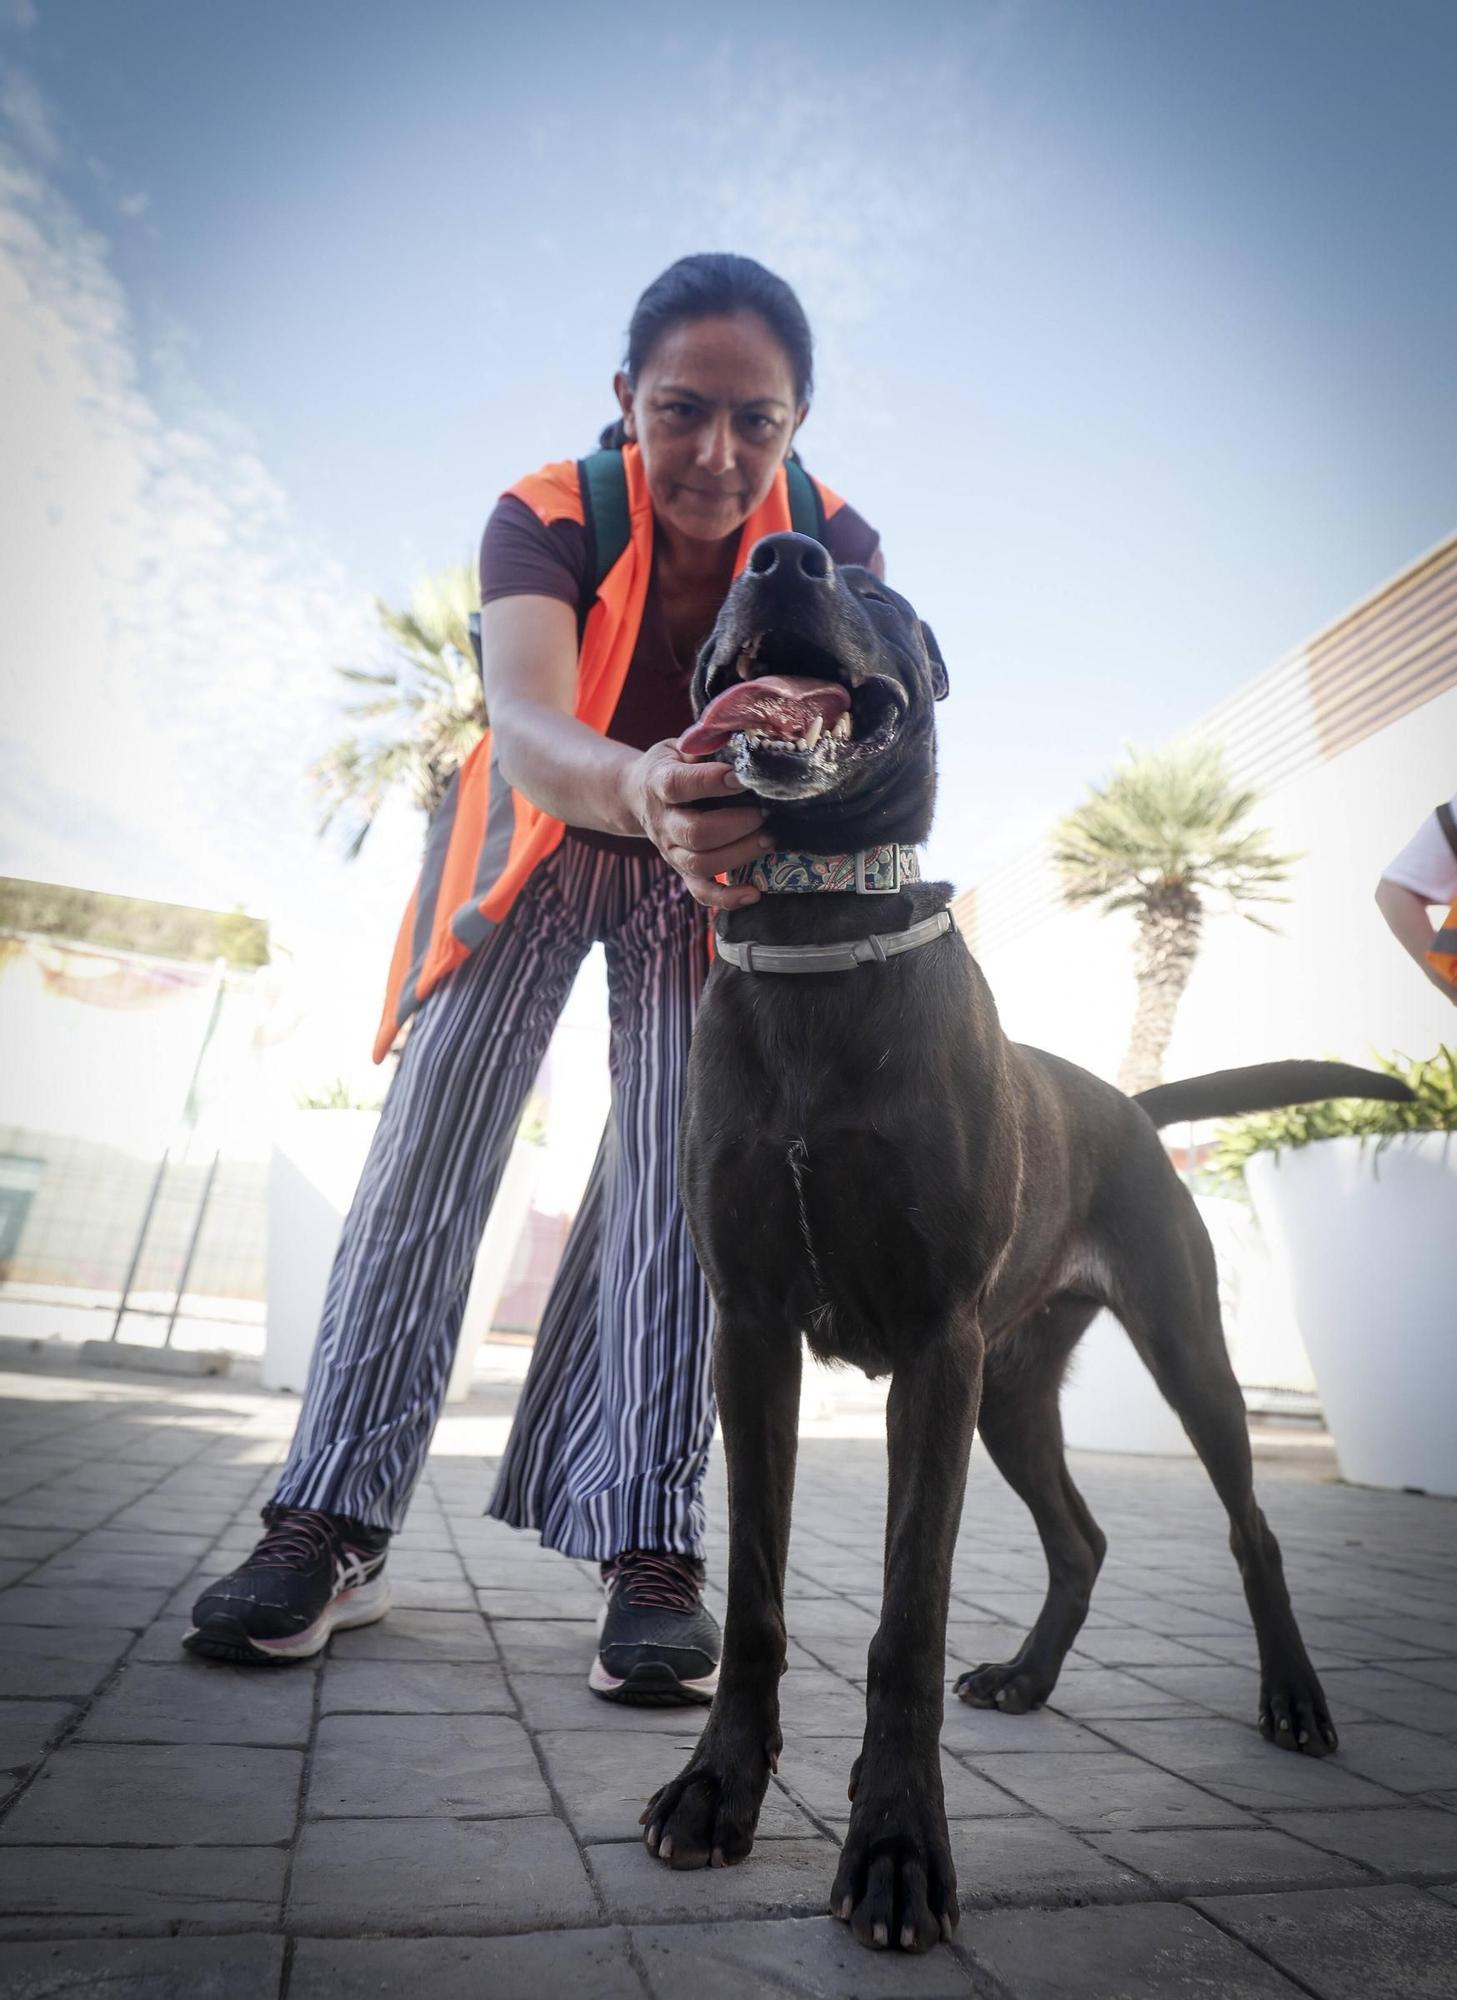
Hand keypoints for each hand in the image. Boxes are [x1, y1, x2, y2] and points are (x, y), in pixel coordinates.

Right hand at [622, 741, 768, 909]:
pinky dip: (727, 898)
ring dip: (739, 855)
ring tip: (768, 840)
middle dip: (735, 826)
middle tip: (764, 814)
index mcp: (659, 782)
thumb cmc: (672, 764)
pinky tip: (754, 892)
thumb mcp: (681, 745)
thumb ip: (706, 742)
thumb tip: (745, 735)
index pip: (680, 786)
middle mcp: (663, 821)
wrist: (637, 795)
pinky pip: (701, 892)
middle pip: (695, 833)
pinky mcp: (681, 869)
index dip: (710, 782)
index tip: (742, 777)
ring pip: (701, 864)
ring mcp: (671, 849)